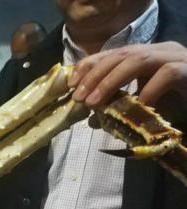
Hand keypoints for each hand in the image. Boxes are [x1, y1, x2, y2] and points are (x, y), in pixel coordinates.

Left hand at [69, 42, 186, 108]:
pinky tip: (137, 106)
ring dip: (111, 81)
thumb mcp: (140, 105)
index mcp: (144, 55)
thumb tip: (90, 119)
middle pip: (119, 55)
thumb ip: (119, 107)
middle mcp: (157, 51)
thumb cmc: (175, 103)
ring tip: (93, 102)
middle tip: (78, 97)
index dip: (88, 66)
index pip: (111, 54)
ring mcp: (174, 57)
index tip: (71, 84)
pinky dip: (148, 91)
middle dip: (95, 75)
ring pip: (137, 61)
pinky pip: (166, 75)